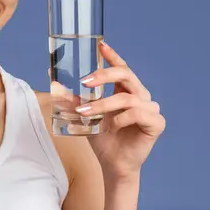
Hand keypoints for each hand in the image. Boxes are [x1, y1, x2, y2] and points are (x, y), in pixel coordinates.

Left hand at [64, 40, 165, 180]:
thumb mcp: (84, 115)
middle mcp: (140, 96)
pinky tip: (112, 126)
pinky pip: (138, 114)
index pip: (121, 67)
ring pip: (127, 98)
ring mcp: (151, 108)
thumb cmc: (102, 138)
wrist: (112, 164)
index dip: (112, 55)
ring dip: (103, 104)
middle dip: (104, 75)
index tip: (100, 45)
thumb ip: (72, 98)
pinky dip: (122, 119)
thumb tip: (53, 81)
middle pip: (126, 74)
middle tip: (84, 81)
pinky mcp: (157, 123)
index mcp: (125, 90)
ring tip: (86, 113)